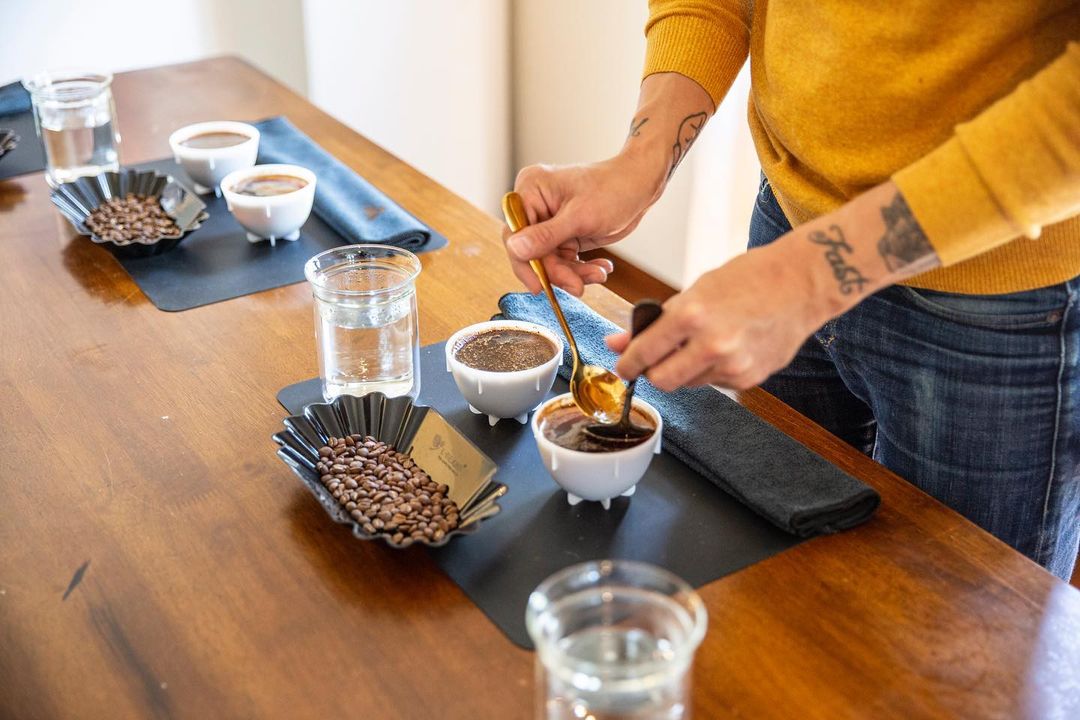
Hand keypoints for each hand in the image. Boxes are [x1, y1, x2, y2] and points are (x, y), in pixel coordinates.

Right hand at [503, 153, 664, 295]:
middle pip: (532, 252)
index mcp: (530, 190)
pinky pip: (564, 260)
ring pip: (550, 261)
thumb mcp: (580, 216)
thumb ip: (546, 236)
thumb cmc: (613, 188)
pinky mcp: (563, 234)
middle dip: (557, 271)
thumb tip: (515, 249)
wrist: (640, 186)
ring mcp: (549, 222)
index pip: (515, 233)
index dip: (526, 262)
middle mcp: (535, 205)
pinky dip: (581, 269)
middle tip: (578, 286)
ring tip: (599, 274)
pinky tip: (600, 268)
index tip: (540, 286)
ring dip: (574, 273)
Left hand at [606, 242, 827, 390]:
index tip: (623, 366)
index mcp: (692, 315)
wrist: (804, 283)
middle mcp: (712, 345)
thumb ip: (658, 321)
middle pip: (662, 381)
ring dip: (685, 370)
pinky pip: (716, 383)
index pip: (643, 353)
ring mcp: (733, 365)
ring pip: (689, 383)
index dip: (627, 363)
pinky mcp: (750, 378)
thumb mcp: (697, 290)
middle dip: (652, 374)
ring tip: (701, 343)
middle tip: (653, 362)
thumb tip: (618, 342)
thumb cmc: (751, 277)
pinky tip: (726, 348)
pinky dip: (712, 370)